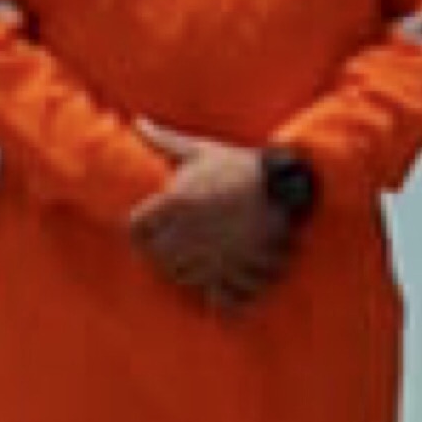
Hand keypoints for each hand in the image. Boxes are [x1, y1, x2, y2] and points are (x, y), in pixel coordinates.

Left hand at [124, 121, 298, 311]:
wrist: (285, 182)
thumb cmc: (240, 165)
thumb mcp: (202, 150)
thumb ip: (165, 141)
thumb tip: (138, 121)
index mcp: (177, 202)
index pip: (136, 229)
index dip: (137, 231)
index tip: (145, 229)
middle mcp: (192, 232)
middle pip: (156, 259)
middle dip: (158, 255)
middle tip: (169, 247)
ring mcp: (216, 254)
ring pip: (183, 278)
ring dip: (183, 273)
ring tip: (193, 261)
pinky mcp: (240, 269)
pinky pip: (221, 297)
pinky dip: (219, 300)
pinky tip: (218, 290)